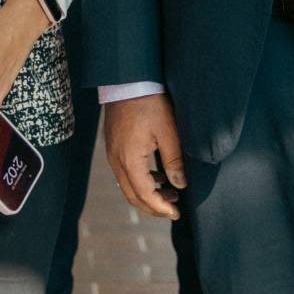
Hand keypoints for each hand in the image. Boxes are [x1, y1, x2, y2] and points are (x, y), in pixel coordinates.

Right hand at [102, 93, 184, 221]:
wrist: (127, 80)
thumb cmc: (148, 102)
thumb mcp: (168, 131)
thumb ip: (174, 160)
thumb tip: (180, 184)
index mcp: (129, 159)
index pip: (144, 195)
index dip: (160, 208)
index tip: (176, 214)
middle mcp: (116, 160)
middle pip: (132, 195)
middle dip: (153, 207)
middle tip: (173, 210)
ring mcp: (112, 154)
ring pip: (128, 186)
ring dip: (147, 195)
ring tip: (170, 194)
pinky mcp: (114, 147)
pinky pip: (125, 173)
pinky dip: (140, 182)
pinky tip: (157, 177)